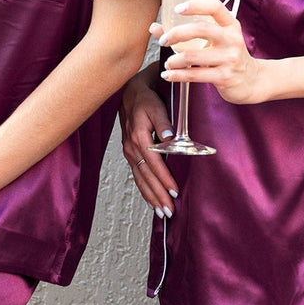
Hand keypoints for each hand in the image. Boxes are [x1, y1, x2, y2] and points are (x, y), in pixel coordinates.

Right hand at [119, 65, 177, 217]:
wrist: (130, 92)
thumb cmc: (146, 98)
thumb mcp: (156, 105)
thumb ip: (163, 122)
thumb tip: (170, 136)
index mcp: (139, 137)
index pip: (154, 164)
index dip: (164, 179)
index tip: (174, 191)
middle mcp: (132, 148)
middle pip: (146, 177)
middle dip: (158, 195)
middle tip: (169, 211)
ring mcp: (129, 152)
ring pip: (140, 179)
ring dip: (151, 197)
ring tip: (161, 212)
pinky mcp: (130, 153)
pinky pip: (136, 175)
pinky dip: (143, 189)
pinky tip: (150, 200)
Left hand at [160, 0, 270, 103]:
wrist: (252, 81)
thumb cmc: (228, 56)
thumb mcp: (216, 41)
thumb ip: (190, 33)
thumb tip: (154, 27)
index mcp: (231, 25)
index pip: (215, 7)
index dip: (196, 5)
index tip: (177, 9)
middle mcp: (232, 39)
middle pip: (200, 28)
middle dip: (176, 34)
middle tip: (163, 41)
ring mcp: (229, 58)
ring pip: (193, 55)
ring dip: (173, 60)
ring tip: (168, 63)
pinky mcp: (224, 77)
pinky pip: (194, 75)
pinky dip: (177, 75)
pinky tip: (168, 75)